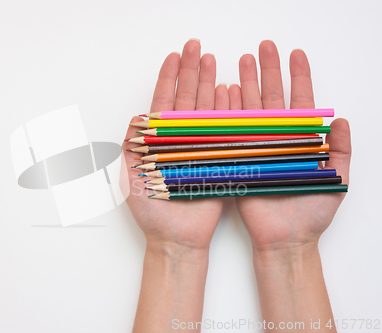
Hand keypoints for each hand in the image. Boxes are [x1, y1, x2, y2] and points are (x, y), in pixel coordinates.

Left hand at [122, 39, 225, 253]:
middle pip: (187, 99)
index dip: (168, 78)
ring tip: (215, 61)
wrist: (176, 238)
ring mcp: (201, 147)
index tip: (174, 56)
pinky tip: (229, 92)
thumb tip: (135, 118)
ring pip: (207, 110)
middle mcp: (181, 140)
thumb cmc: (151, 212)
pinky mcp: (219, 159)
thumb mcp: (131, 177)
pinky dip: (228, 111)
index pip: (164, 102)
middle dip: (191, 72)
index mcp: (158, 141)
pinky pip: (224, 130)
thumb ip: (131, 146)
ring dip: (210, 85)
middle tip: (197, 47)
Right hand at [229, 41, 351, 251]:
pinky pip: (232, 131)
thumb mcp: (337, 180)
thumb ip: (341, 151)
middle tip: (263, 47)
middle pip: (272, 99)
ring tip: (241, 62)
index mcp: (301, 140)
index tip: (296, 53)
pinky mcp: (238, 159)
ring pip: (250, 110)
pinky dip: (228, 111)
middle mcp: (276, 138)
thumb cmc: (313, 212)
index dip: (299, 76)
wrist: (285, 238)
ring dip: (246, 85)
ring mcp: (256, 146)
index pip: (300, 101)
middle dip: (268, 71)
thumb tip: (343, 121)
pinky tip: (226, 92)